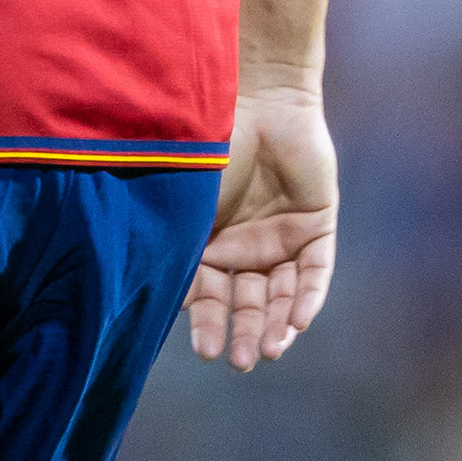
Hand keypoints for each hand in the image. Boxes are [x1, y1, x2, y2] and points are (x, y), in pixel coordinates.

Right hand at [185, 80, 336, 368]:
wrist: (258, 98)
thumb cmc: (208, 148)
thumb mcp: (185, 206)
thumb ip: (174, 249)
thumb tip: (144, 303)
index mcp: (209, 243)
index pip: (208, 296)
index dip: (208, 324)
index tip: (206, 351)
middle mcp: (245, 246)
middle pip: (247, 302)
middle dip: (245, 333)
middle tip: (242, 362)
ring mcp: (283, 237)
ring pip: (282, 293)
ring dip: (277, 324)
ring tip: (271, 351)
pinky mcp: (317, 225)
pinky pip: (316, 271)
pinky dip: (308, 297)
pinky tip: (298, 322)